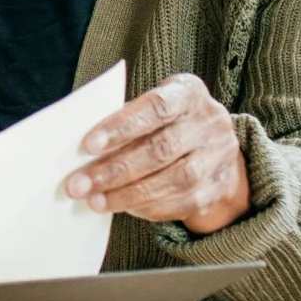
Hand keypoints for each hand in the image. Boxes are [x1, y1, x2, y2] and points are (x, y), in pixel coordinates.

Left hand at [65, 72, 248, 233]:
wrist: (214, 144)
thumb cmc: (167, 122)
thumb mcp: (151, 108)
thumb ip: (125, 121)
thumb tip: (86, 152)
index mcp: (188, 93)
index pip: (155, 107)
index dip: (122, 126)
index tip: (88, 145)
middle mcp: (211, 122)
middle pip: (161, 149)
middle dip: (115, 170)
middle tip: (80, 185)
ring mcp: (219, 156)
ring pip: (173, 180)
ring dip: (128, 194)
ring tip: (95, 201)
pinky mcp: (220, 187)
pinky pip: (183, 203)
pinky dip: (149, 207)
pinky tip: (124, 208)